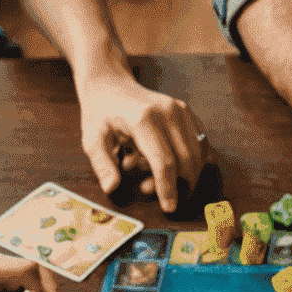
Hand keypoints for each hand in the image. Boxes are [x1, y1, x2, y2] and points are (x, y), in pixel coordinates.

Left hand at [76, 72, 208, 213]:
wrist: (110, 83)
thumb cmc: (101, 112)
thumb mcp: (92, 137)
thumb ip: (102, 164)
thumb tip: (111, 188)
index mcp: (142, 118)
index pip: (164, 161)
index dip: (168, 188)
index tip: (169, 208)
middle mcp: (167, 112)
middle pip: (186, 161)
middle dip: (179, 185)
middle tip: (159, 195)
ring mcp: (180, 110)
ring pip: (197, 155)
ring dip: (185, 175)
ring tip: (157, 179)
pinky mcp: (187, 113)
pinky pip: (199, 146)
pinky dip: (190, 162)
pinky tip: (170, 165)